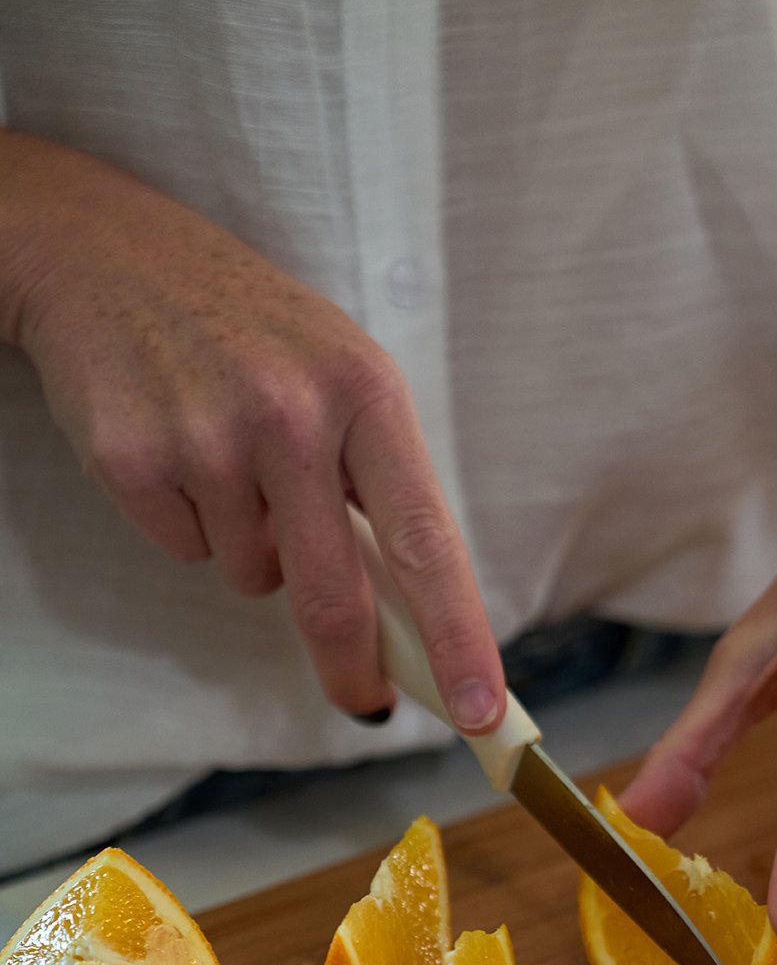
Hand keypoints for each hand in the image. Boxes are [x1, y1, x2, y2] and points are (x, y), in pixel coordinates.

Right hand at [0, 131, 502, 728]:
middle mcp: (292, 413)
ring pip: (254, 576)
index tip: (481, 710)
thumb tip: (416, 620)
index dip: (458, 636)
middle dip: (352, 665)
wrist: (107, 254)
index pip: (426, 541)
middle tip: (364, 698)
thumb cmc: (253, 334)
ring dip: (253, 551)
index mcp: (366, 392)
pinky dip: (190, 525)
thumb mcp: (340, 376)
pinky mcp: (133, 457)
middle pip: (333, 594)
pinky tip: (178, 450)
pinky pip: (187, 550)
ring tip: (230, 461)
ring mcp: (208, 435)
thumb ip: (378, 485)